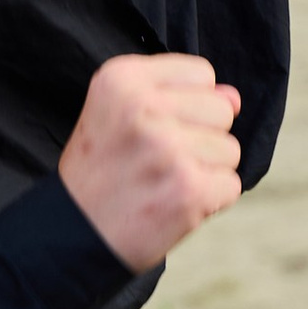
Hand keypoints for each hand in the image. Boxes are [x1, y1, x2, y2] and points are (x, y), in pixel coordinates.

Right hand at [58, 53, 241, 271]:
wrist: (73, 234)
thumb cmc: (102, 170)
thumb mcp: (120, 113)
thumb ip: (178, 94)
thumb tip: (234, 98)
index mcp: (121, 78)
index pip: (201, 74)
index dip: (186, 105)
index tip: (152, 128)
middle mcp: (143, 107)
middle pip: (221, 110)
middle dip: (201, 137)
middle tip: (158, 160)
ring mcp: (167, 148)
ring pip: (230, 149)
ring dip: (205, 171)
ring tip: (163, 183)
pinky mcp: (188, 189)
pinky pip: (231, 185)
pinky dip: (209, 201)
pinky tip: (174, 204)